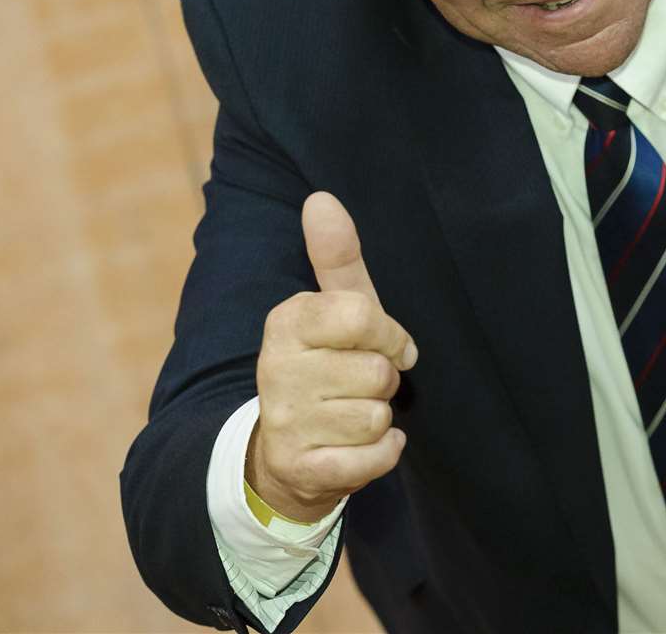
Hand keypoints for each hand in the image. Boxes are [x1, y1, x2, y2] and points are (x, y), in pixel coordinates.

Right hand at [248, 192, 417, 522]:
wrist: (288, 455)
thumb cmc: (328, 368)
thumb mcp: (334, 311)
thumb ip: (337, 258)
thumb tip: (321, 197)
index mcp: (286, 322)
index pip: (363, 315)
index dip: (389, 336)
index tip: (382, 345)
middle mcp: (275, 369)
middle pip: (378, 371)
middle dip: (382, 383)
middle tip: (357, 387)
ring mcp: (286, 422)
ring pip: (378, 416)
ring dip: (379, 420)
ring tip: (351, 416)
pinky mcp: (302, 468)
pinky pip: (375, 457)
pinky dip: (383, 454)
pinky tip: (362, 447)